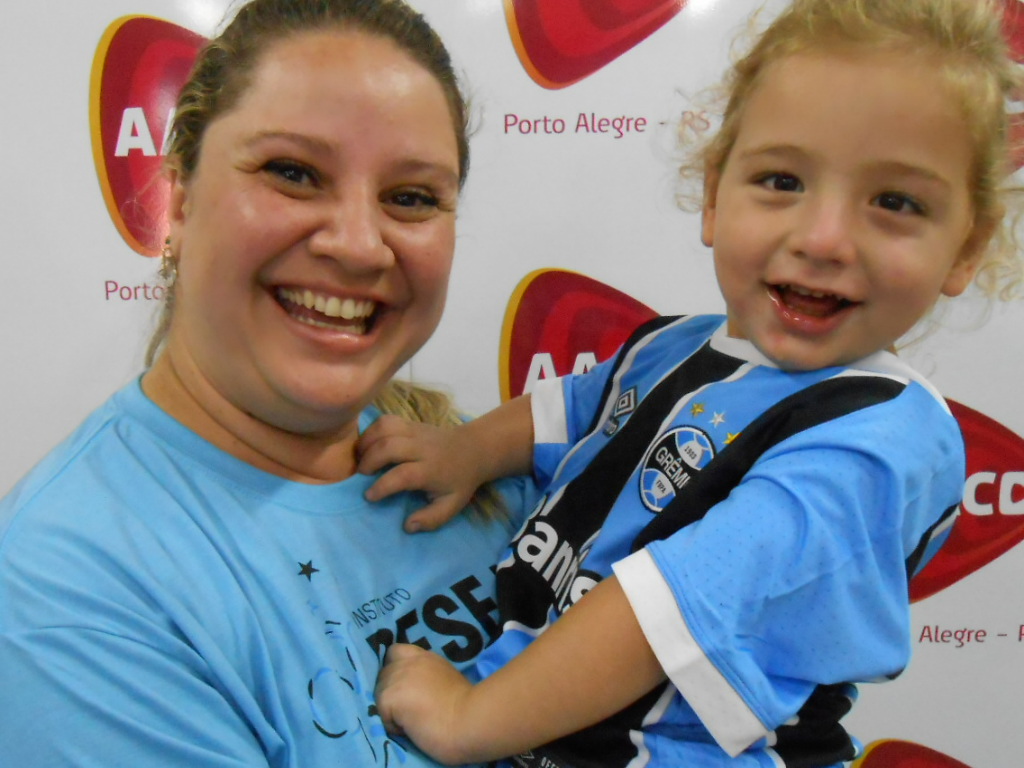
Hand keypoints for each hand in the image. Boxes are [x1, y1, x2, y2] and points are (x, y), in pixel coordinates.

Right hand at [357, 415, 482, 531]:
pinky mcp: (411, 423)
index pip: (403, 474)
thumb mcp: (451, 505)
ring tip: (359, 458)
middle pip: (389, 446)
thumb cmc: (459, 481)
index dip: (383, 486)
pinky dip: (371, 430)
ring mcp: (416, 431)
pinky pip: (386, 420)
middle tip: (360, 475)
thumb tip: (408, 526)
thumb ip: (431, 519)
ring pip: (385, 428)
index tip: (370, 496)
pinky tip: (368, 444)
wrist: (473, 449)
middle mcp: (422, 447)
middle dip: (369, 461)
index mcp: (432, 469)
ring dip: (366, 442)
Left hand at [375, 643, 473, 764]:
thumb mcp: (446, 679)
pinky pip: (381, 712)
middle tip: (408, 708)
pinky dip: (392, 724)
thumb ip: (427, 676)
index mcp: (425, 657)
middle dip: (391, 690)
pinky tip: (410, 728)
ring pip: (379, 692)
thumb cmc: (467, 706)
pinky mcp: (391, 695)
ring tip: (411, 720)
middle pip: (384, 673)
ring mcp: (398, 676)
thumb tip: (415, 688)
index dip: (395, 667)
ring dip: (390, 707)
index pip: (396, 652)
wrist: (468, 720)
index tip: (404, 685)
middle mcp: (409, 661)